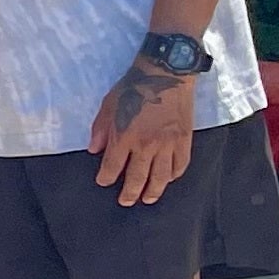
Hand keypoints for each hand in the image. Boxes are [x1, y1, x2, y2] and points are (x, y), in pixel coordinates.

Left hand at [89, 54, 200, 206]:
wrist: (166, 76)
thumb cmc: (134, 88)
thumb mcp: (108, 105)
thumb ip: (100, 130)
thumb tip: (94, 151)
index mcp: (125, 136)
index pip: (113, 166)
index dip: (106, 177)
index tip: (103, 182)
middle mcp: (147, 145)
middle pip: (137, 177)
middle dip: (129, 193)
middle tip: (125, 202)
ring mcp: (168, 145)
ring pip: (161, 177)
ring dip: (153, 191)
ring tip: (147, 199)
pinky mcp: (184, 141)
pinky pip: (180, 165)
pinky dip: (173, 176)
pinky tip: (168, 180)